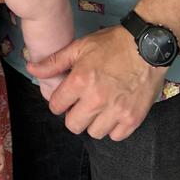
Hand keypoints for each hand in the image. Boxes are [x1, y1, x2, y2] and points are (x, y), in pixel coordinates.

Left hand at [27, 26, 166, 139]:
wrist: (148, 45)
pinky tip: (114, 111)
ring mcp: (116, 111)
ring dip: (94, 122)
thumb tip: (31, 69)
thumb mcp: (80, 46)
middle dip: (73, 115)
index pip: (56, 106)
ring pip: (94, 133)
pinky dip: (113, 127)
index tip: (66, 96)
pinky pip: (116, 136)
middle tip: (81, 103)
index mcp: (80, 81)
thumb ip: (54, 61)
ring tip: (99, 106)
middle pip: (73, 125)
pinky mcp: (133, 119)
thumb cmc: (112, 43)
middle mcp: (96, 100)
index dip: (59, 100)